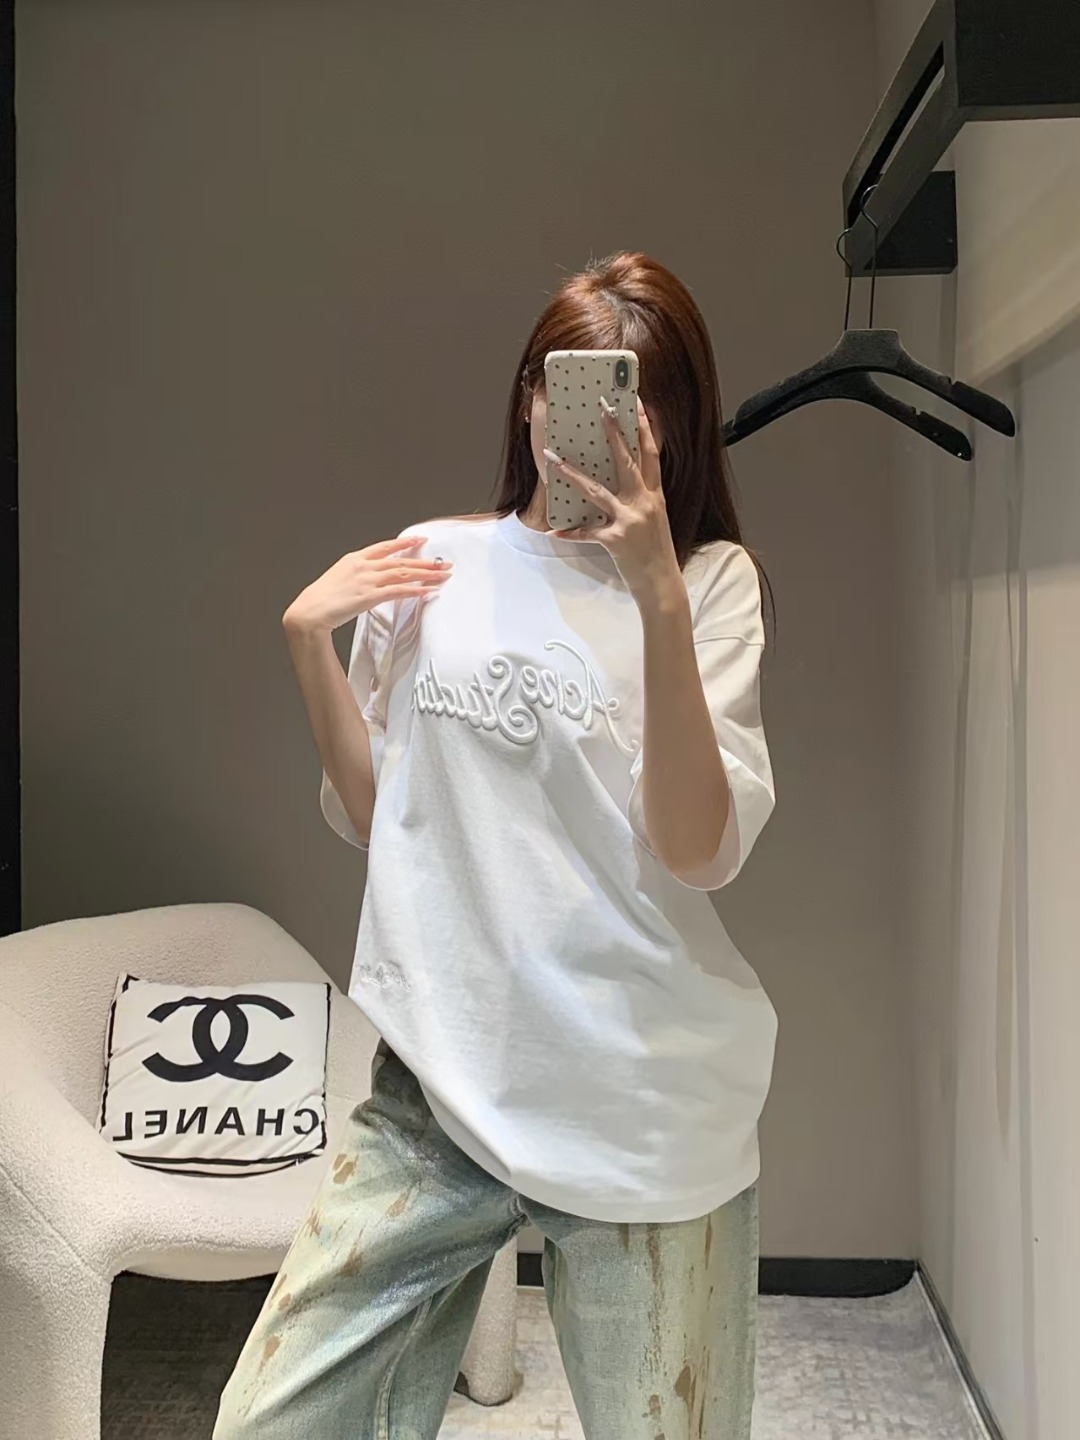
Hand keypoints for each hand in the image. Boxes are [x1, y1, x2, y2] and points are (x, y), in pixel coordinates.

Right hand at [282, 535, 451, 634]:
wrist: (309, 611)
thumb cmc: (320, 598)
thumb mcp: (338, 578)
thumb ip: (356, 576)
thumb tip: (370, 580)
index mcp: (355, 559)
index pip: (385, 547)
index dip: (404, 543)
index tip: (421, 541)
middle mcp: (363, 566)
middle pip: (400, 561)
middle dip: (425, 562)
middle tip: (444, 563)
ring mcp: (367, 580)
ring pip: (403, 573)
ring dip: (426, 575)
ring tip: (443, 575)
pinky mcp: (369, 596)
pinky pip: (398, 591)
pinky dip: (415, 590)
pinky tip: (427, 591)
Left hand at [542, 395, 680, 601]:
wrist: (662, 583)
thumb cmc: (657, 552)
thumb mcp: (655, 520)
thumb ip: (642, 500)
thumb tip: (622, 484)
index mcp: (655, 496)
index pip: (651, 455)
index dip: (645, 429)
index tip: (637, 405)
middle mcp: (644, 503)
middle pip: (627, 461)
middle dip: (614, 433)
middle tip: (603, 408)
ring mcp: (630, 520)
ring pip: (597, 490)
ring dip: (573, 474)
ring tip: (555, 459)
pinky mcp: (616, 539)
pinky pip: (587, 532)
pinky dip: (571, 532)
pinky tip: (555, 531)